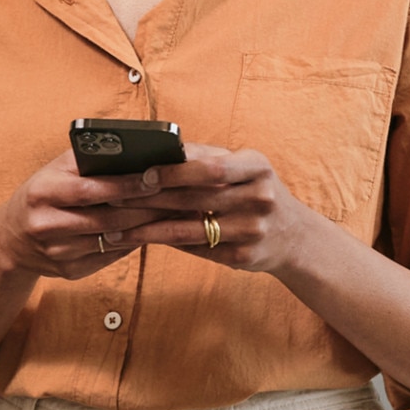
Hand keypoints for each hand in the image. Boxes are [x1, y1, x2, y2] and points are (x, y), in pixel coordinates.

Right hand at [0, 147, 165, 281]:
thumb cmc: (44, 192)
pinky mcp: (69, 272)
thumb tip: (136, 153)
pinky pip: (111, 257)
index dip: (125, 184)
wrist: (11, 238)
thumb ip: (89, 160)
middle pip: (106, 218)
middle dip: (145, 207)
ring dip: (146, 227)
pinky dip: (134, 243)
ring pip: (113, 240)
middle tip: (178, 197)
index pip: (90, 189)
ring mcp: (57, 253)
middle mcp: (46, 225)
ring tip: (173, 213)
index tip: (156, 177)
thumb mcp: (56, 170)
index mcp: (42, 192)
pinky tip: (153, 231)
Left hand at [101, 143, 325, 275]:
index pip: (211, 167)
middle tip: (114, 198)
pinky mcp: (243, 257)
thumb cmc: (256, 192)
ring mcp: (253, 230)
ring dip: (147, 228)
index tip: (142, 174)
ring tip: (115, 229)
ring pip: (188, 230)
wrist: (295, 236)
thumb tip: (157, 152)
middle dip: (150, 199)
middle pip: (194, 198)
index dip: (174, 171)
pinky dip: (164, 244)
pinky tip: (140, 241)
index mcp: (257, 166)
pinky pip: (194, 250)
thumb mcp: (245, 168)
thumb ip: (206, 158)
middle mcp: (260, 198)